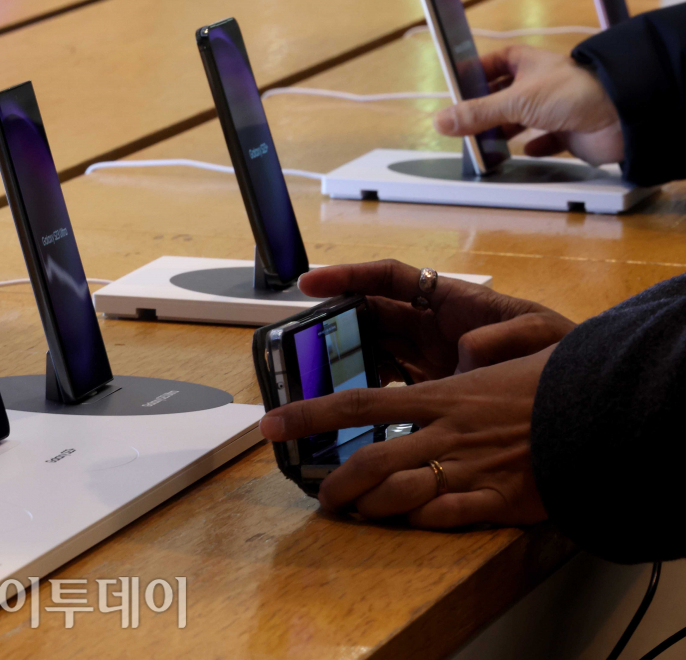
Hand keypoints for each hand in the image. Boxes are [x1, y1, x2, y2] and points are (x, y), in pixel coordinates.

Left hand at [259, 348, 553, 526]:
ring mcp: (467, 468)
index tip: (271, 426)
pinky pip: (443, 517)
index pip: (354, 405)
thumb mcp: (496, 362)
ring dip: (369, 508)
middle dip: (336, 483)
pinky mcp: (495, 499)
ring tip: (354, 513)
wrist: (602, 415)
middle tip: (321, 495)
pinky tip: (406, 522)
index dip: (306, 417)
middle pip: (369, 462)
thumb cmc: (550, 385)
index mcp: (438, 396)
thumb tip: (452, 352)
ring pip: (397, 495)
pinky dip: (417, 522)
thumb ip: (461, 362)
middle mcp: (443, 433)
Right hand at [298, 259, 573, 380]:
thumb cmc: (565, 356)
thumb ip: (505, 335)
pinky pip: (392, 388)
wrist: (583, 398)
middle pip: (372, 318)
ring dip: (346, 363)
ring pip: (375, 353)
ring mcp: (433, 361)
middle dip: (335, 325)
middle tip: (300, 343)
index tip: (310, 283)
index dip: (349, 277)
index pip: (390, 280)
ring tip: (315, 382)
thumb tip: (467, 353)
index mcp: (452, 302)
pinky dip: (371, 397)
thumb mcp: (540, 335)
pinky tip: (354, 414)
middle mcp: (434, 328)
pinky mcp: (437, 393)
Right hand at [432, 45, 622, 166]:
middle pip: (504, 95)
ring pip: (522, 119)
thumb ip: (477, 113)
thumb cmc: (576, 91)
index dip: (476, 74)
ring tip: (487, 143)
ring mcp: (555, 107)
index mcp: (528, 64)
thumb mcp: (515, 101)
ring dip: (506, 131)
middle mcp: (541, 84)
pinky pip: (547, 139)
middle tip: (465, 124)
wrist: (622, 113)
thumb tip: (441, 121)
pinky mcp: (569, 130)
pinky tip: (524, 151)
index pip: (494, 63)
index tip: (457, 88)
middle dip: (486, 110)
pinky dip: (534, 146)